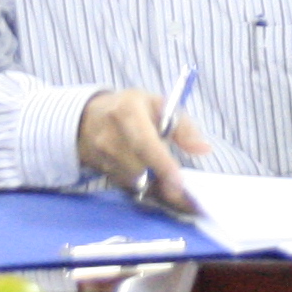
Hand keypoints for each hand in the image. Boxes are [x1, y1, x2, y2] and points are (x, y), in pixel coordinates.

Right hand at [76, 88, 211, 208]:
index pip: (145, 143)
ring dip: (150, 179)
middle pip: (140, 166)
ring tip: (154, 166)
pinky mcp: (99, 170)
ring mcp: (100, 155)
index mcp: (127, 111)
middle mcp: (109, 134)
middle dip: (160, 174)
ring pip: (134, 179)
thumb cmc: (132, 108)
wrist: (88, 118)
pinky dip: (139, 183)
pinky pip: (125, 185)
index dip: (162, 164)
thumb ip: (184, 127)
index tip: (178, 182)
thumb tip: (204, 149)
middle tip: (177, 179)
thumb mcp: (160, 106)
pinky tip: (143, 172)